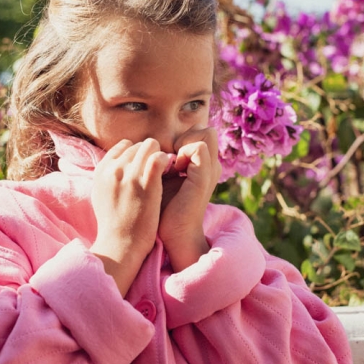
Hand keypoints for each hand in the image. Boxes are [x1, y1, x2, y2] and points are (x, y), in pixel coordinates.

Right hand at [90, 138, 169, 294]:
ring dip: (159, 155)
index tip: (143, 166)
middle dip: (148, 154)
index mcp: (102, 171)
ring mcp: (131, 176)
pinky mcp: (148, 184)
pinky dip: (166, 160)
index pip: (123, 146)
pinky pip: (159, 157)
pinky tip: (168, 172)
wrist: (121, 245)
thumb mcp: (101, 195)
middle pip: (138, 145)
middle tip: (156, 169)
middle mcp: (114, 170)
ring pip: (150, 145)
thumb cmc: (114, 224)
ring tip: (163, 171)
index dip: (136, 153)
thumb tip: (116, 164)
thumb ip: (108, 177)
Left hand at [158, 126, 220, 271]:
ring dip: (184, 142)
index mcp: (204, 166)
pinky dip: (183, 151)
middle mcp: (211, 166)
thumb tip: (151, 142)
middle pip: (206, 131)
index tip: (166, 156)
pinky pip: (199, 146)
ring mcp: (210, 170)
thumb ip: (164, 160)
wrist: (173, 233)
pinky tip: (171, 168)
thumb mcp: (164, 178)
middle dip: (185, 136)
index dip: (183, 137)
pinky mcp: (205, 175)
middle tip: (169, 156)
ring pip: (206, 134)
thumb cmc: (163, 208)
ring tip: (170, 162)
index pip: (200, 133)